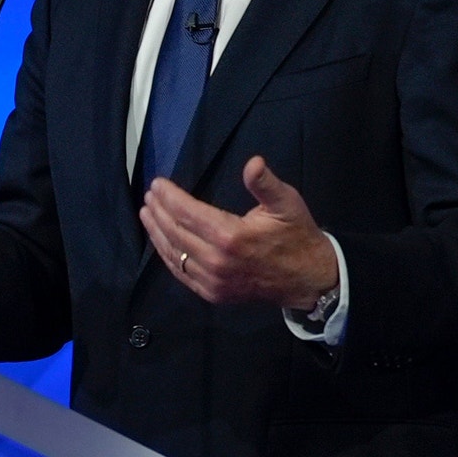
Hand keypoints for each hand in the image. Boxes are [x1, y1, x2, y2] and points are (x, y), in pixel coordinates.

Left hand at [139, 156, 338, 309]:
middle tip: (149, 195)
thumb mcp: (287, 204)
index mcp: (230, 236)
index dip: (169, 196)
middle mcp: (216, 261)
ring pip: (174, 254)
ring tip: (147, 214)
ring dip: (157, 232)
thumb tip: (253, 162)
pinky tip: (161, 242)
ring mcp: (213, 281)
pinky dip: (168, 256)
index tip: (157, 184)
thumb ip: (266, 184)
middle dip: (159, 211)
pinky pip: (182, 274)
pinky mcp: (213, 294)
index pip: (187, 212)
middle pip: (175, 232)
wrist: (310, 280)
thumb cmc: (297, 236)